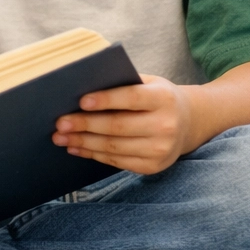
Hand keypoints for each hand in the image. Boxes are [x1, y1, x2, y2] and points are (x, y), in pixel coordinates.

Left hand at [53, 75, 194, 174]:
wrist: (189, 123)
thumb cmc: (157, 98)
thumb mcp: (148, 83)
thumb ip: (122, 83)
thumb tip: (81, 86)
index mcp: (164, 98)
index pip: (132, 98)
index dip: (106, 100)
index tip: (81, 101)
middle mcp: (166, 125)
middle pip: (118, 126)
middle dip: (85, 125)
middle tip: (60, 122)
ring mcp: (161, 149)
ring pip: (114, 147)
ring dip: (84, 142)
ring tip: (61, 137)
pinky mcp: (153, 166)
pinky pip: (117, 161)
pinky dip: (93, 154)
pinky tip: (76, 148)